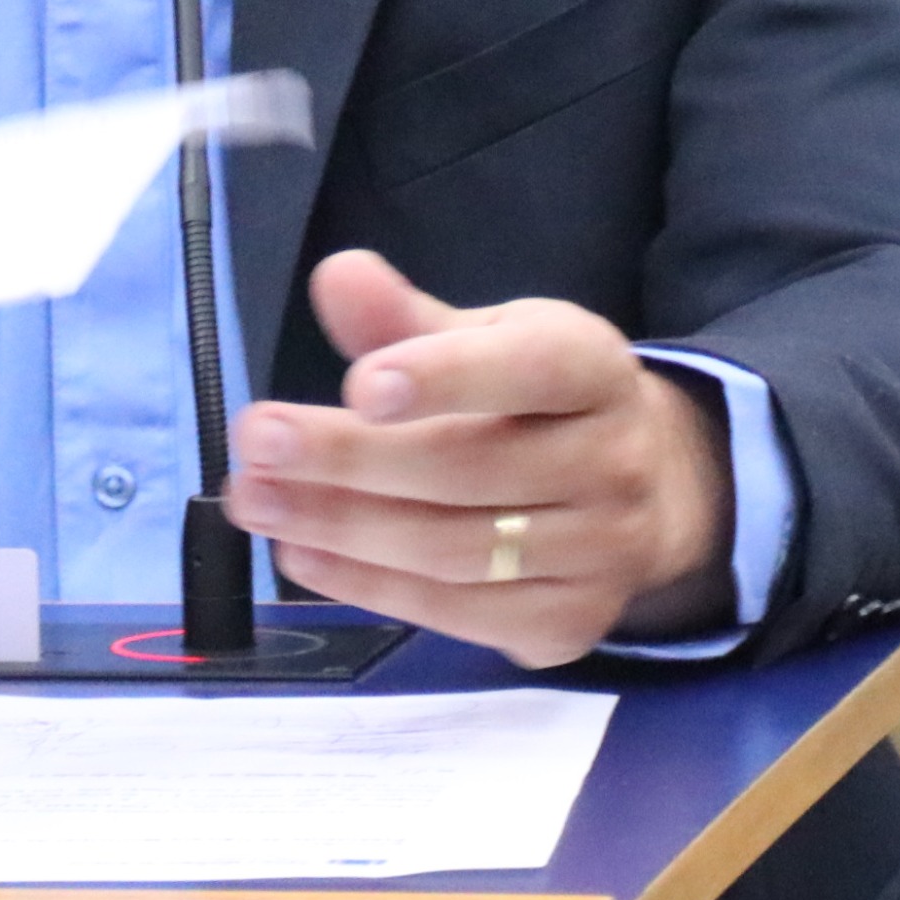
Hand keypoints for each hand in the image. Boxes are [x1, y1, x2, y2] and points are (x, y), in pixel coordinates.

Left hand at [222, 250, 733, 668]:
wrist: (644, 491)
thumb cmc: (538, 400)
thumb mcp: (489, 338)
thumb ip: (407, 319)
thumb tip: (338, 277)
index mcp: (593, 369)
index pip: (530, 369)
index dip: (445, 377)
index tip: (359, 384)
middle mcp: (611, 462)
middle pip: (472, 469)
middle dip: (351, 459)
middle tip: (255, 443)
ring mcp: (598, 552)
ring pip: (456, 551)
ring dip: (342, 529)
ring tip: (255, 501)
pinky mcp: (568, 623)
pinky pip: (458, 615)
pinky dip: (369, 587)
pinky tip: (301, 555)